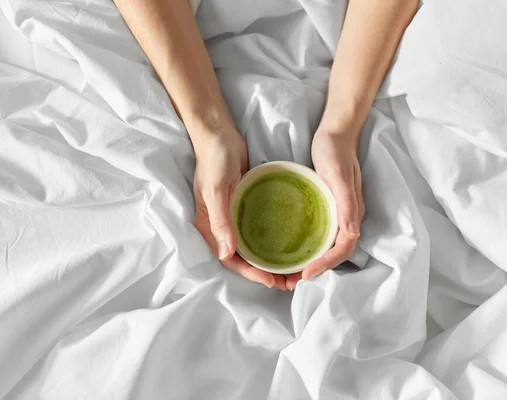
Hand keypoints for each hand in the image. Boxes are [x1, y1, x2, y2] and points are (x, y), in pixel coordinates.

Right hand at [192, 126, 286, 289]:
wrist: (219, 135)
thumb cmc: (215, 160)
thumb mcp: (216, 190)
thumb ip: (220, 221)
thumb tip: (228, 254)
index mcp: (208, 228)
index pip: (230, 260)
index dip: (250, 273)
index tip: (272, 281)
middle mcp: (220, 227)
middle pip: (242, 258)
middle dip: (263, 272)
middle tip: (288, 282)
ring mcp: (232, 217)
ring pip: (250, 247)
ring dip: (268, 260)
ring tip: (291, 269)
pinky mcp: (243, 207)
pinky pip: (256, 231)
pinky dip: (269, 241)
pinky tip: (287, 245)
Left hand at [285, 131, 364, 289]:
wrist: (335, 133)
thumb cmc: (336, 151)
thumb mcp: (338, 174)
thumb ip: (346, 202)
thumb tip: (351, 232)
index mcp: (352, 213)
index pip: (342, 249)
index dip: (325, 264)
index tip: (304, 275)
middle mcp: (346, 218)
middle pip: (332, 254)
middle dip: (313, 270)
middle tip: (288, 282)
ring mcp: (337, 213)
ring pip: (325, 247)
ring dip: (308, 263)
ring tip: (286, 274)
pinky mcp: (326, 207)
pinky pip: (318, 235)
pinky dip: (306, 248)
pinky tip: (289, 250)